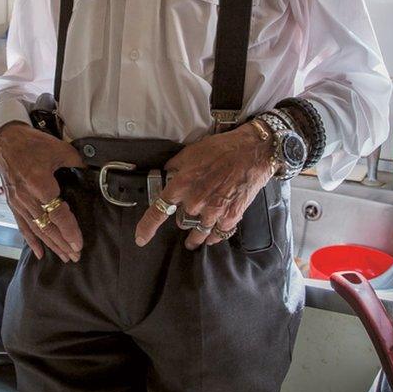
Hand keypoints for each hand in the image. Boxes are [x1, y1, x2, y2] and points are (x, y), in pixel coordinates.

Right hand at [0, 123, 85, 262]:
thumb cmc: (33, 144)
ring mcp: (18, 203)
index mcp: (40, 184)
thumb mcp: (59, 149)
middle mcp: (27, 198)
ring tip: (64, 257)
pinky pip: (22, 226)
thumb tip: (89, 175)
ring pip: (36, 230)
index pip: (58, 215)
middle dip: (63, 244)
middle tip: (76, 256)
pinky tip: (39, 253)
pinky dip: (31, 241)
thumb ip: (77, 164)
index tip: (78, 244)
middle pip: (47, 227)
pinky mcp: (13, 204)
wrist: (6, 141)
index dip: (69, 231)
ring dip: (51, 245)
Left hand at [134, 123, 274, 249]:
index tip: (140, 239)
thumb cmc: (222, 149)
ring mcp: (214, 212)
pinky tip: (211, 237)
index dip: (147, 228)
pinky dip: (214, 237)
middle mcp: (195, 203)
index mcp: (182, 186)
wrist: (252, 152)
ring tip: (192, 242)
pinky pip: (218, 234)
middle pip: (181, 221)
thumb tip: (166, 174)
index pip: (158, 212)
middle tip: (189, 212)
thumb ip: (175, 167)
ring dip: (195, 238)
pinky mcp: (231, 217)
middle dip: (183, 216)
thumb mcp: (191, 152)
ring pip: (198, 234)